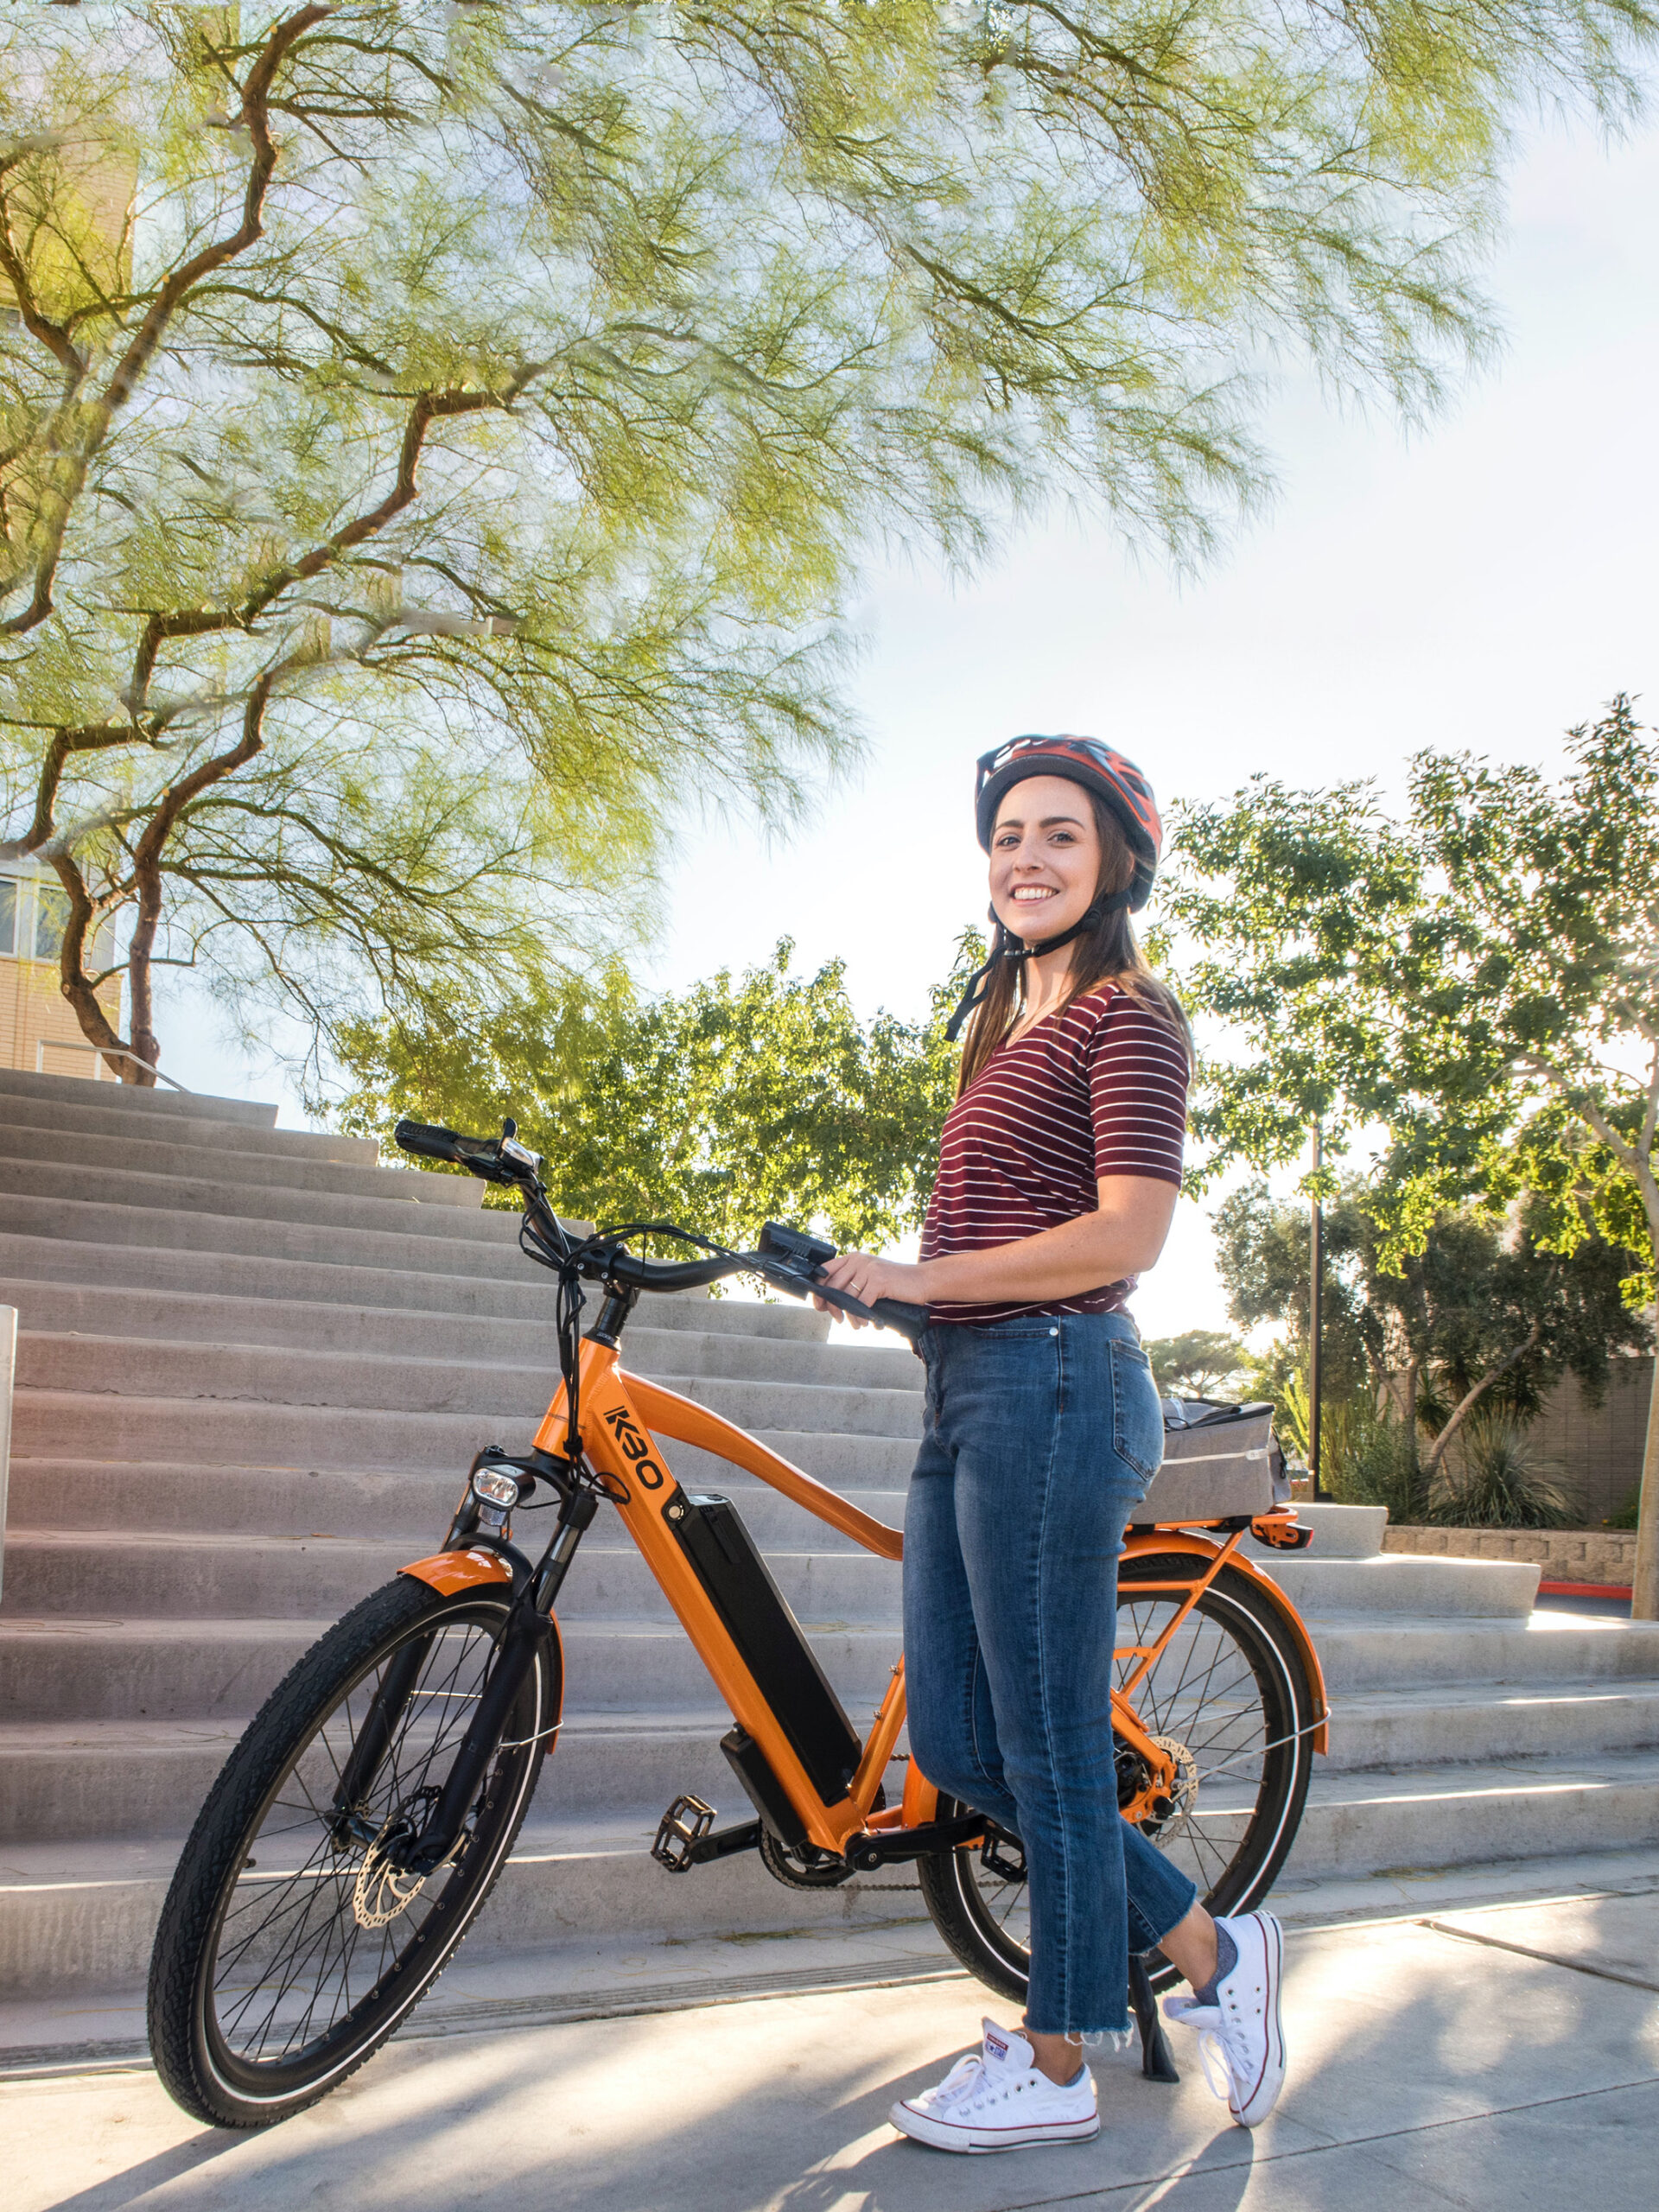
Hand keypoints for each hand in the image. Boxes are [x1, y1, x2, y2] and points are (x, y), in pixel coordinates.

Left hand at [812, 1250, 930, 1327]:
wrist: (922, 1280)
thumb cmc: (896, 1282)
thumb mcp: (871, 1275)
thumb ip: (853, 1281)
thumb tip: (830, 1301)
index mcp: (854, 1258)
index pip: (826, 1271)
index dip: (819, 1290)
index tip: (819, 1304)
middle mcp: (859, 1261)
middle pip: (833, 1286)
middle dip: (831, 1306)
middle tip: (837, 1317)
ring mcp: (869, 1270)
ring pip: (846, 1297)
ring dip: (848, 1315)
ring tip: (854, 1324)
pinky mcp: (879, 1281)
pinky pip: (861, 1304)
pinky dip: (861, 1317)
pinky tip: (865, 1322)